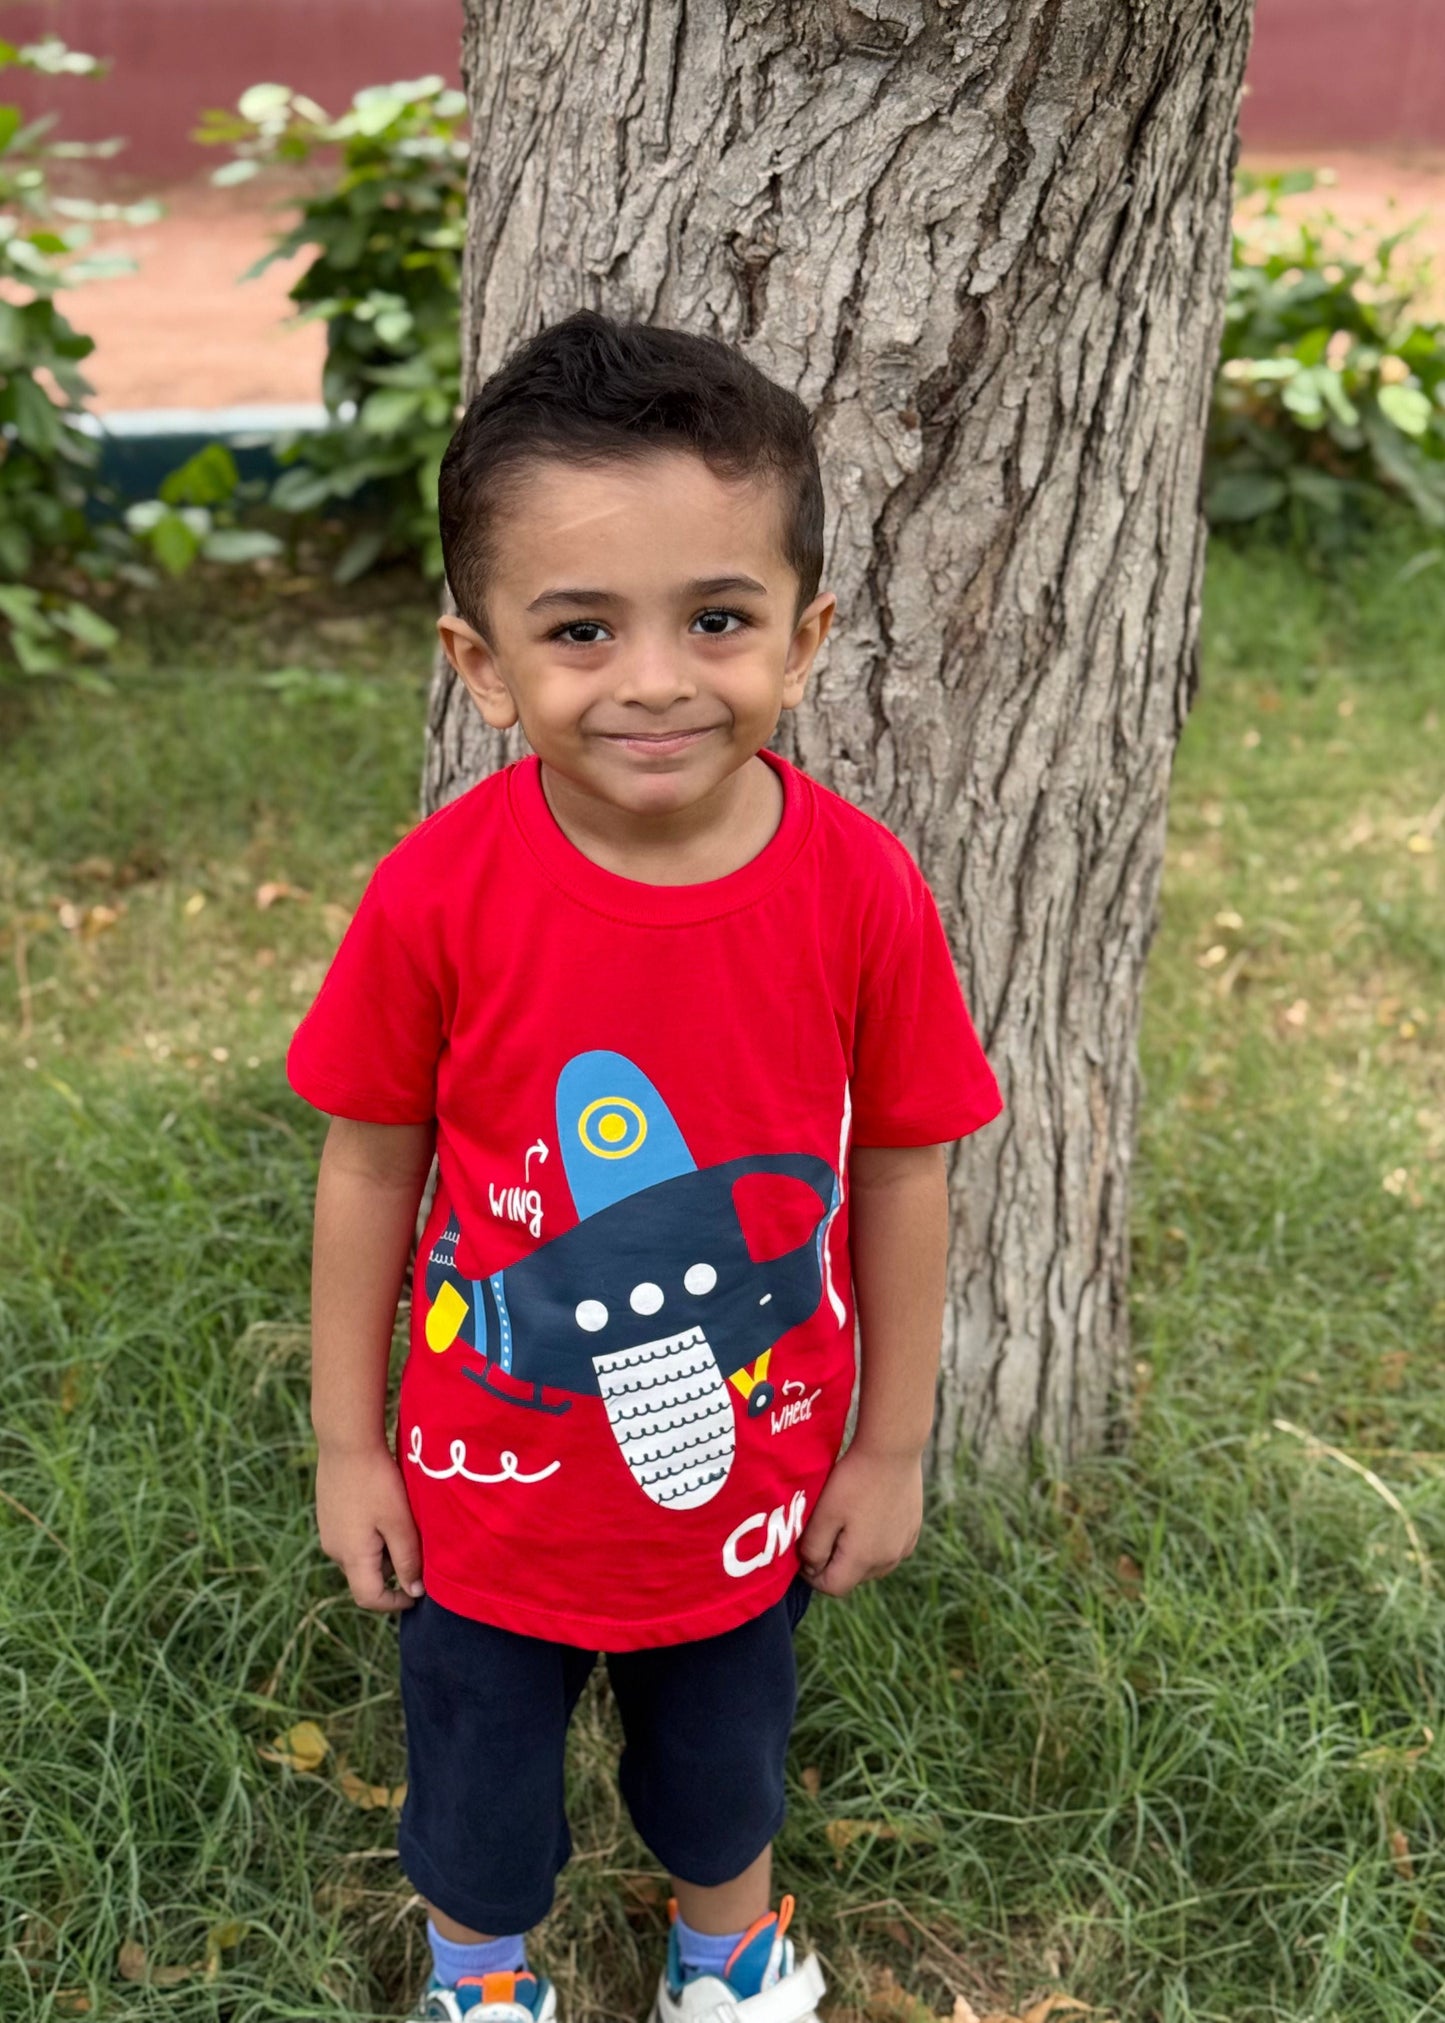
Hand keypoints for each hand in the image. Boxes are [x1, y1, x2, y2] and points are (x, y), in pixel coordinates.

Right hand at [316, 1444, 423, 1611]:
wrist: (346, 1442)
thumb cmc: (377, 1482)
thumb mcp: (400, 1523)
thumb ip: (407, 1560)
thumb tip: (414, 1590)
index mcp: (351, 1556)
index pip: (369, 1598)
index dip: (395, 1602)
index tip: (418, 1593)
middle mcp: (334, 1549)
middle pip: (366, 1576)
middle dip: (392, 1570)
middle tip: (416, 1544)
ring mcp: (328, 1530)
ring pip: (360, 1554)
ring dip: (382, 1549)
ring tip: (401, 1520)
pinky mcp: (328, 1514)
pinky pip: (352, 1536)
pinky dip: (371, 1532)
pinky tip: (384, 1506)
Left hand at [798, 1443, 923, 1596]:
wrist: (892, 1449)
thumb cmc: (853, 1480)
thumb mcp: (823, 1514)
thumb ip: (813, 1548)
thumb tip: (812, 1568)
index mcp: (864, 1560)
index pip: (833, 1588)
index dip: (813, 1575)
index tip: (805, 1551)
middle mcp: (888, 1560)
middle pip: (853, 1577)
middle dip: (834, 1563)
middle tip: (824, 1531)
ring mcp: (904, 1546)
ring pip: (873, 1565)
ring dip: (856, 1554)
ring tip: (846, 1522)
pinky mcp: (913, 1530)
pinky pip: (889, 1549)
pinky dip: (876, 1541)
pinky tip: (868, 1515)